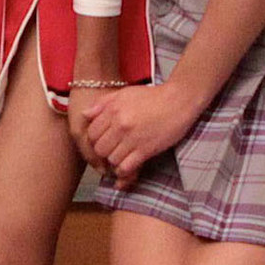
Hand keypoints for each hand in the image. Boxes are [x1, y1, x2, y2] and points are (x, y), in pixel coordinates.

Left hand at [74, 81, 200, 183]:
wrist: (179, 100)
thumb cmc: (153, 96)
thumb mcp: (124, 93)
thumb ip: (102, 104)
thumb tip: (85, 114)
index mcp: (113, 110)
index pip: (91, 134)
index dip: (95, 141)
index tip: (104, 142)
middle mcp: (120, 125)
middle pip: (99, 149)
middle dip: (104, 153)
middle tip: (112, 151)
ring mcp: (133, 138)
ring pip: (111, 160)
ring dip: (115, 162)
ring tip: (122, 157)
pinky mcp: (146, 150)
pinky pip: (126, 167)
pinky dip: (125, 170)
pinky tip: (129, 165)